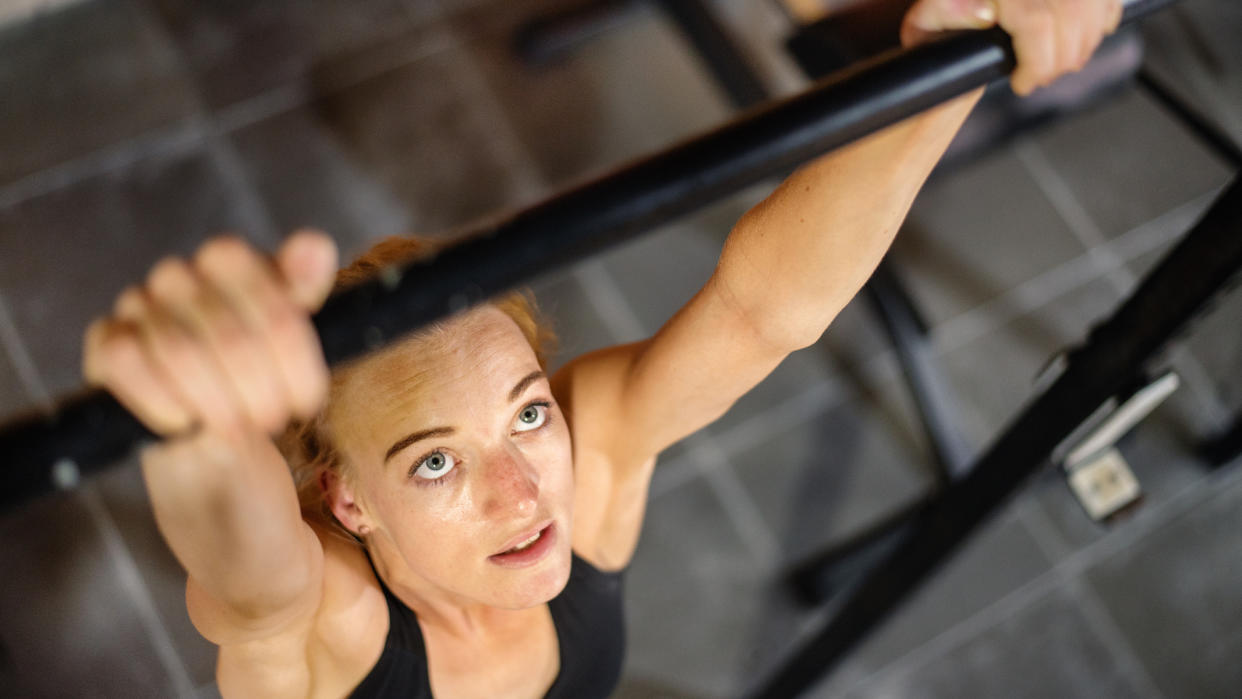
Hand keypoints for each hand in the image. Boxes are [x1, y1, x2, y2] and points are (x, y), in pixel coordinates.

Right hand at [83, 230, 337, 437]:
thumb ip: (305, 287)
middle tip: (272, 421)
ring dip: (218, 405)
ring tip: (238, 430)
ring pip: (182, 353)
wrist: (206, 422)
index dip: (295, 361)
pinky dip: (163, 402)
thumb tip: (315, 246)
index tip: (306, 399)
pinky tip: (185, 422)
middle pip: (232, 337)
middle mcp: (178, 273)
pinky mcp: (105, 340)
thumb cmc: (254, 368)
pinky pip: (128, 365)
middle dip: (260, 392)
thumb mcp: (293, 331)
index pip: (273, 304)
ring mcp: (136, 304)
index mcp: (229, 258)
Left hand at [901, 0, 1124, 95]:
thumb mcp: (930, 14)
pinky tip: (1084, 36)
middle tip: (1038, 77)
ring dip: (1083, 45)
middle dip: (1060, 61)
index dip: (1037, 63)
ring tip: (1057, 62)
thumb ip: (947, 16)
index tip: (1023, 83)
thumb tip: (986, 16)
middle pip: (1073, 19)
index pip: (1038, 23)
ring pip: (1095, 11)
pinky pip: (1107, 2)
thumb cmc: (946, 3)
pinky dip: (1103, 20)